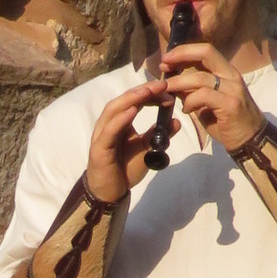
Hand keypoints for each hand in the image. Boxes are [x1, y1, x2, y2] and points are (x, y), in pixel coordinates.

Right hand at [84, 80, 175, 201]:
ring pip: (113, 110)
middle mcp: (109, 124)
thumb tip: (176, 121)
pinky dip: (120, 119)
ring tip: (147, 91)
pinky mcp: (99, 148)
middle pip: (124, 101)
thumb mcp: (147, 149)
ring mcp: (102, 135)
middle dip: (142, 90)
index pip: (133, 101)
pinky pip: (109, 131)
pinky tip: (133, 111)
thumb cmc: (125, 170)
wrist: (110, 193)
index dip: (149, 93)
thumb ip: (159, 135)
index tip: (167, 89)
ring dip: (130, 99)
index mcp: (120, 122)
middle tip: (161, 84)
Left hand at [160, 42, 262, 151]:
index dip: (184, 51)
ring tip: (168, 91)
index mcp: (226, 72)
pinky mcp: (231, 104)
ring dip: (179, 83)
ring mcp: (233, 89)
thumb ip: (193, 91)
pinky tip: (186, 110)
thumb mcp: (206, 103)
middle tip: (163, 65)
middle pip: (206, 53)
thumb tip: (173, 84)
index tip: (167, 58)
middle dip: (181, 55)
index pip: (205, 51)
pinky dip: (190, 101)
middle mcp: (231, 76)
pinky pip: (204, 96)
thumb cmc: (227, 122)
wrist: (251, 141)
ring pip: (200, 77)